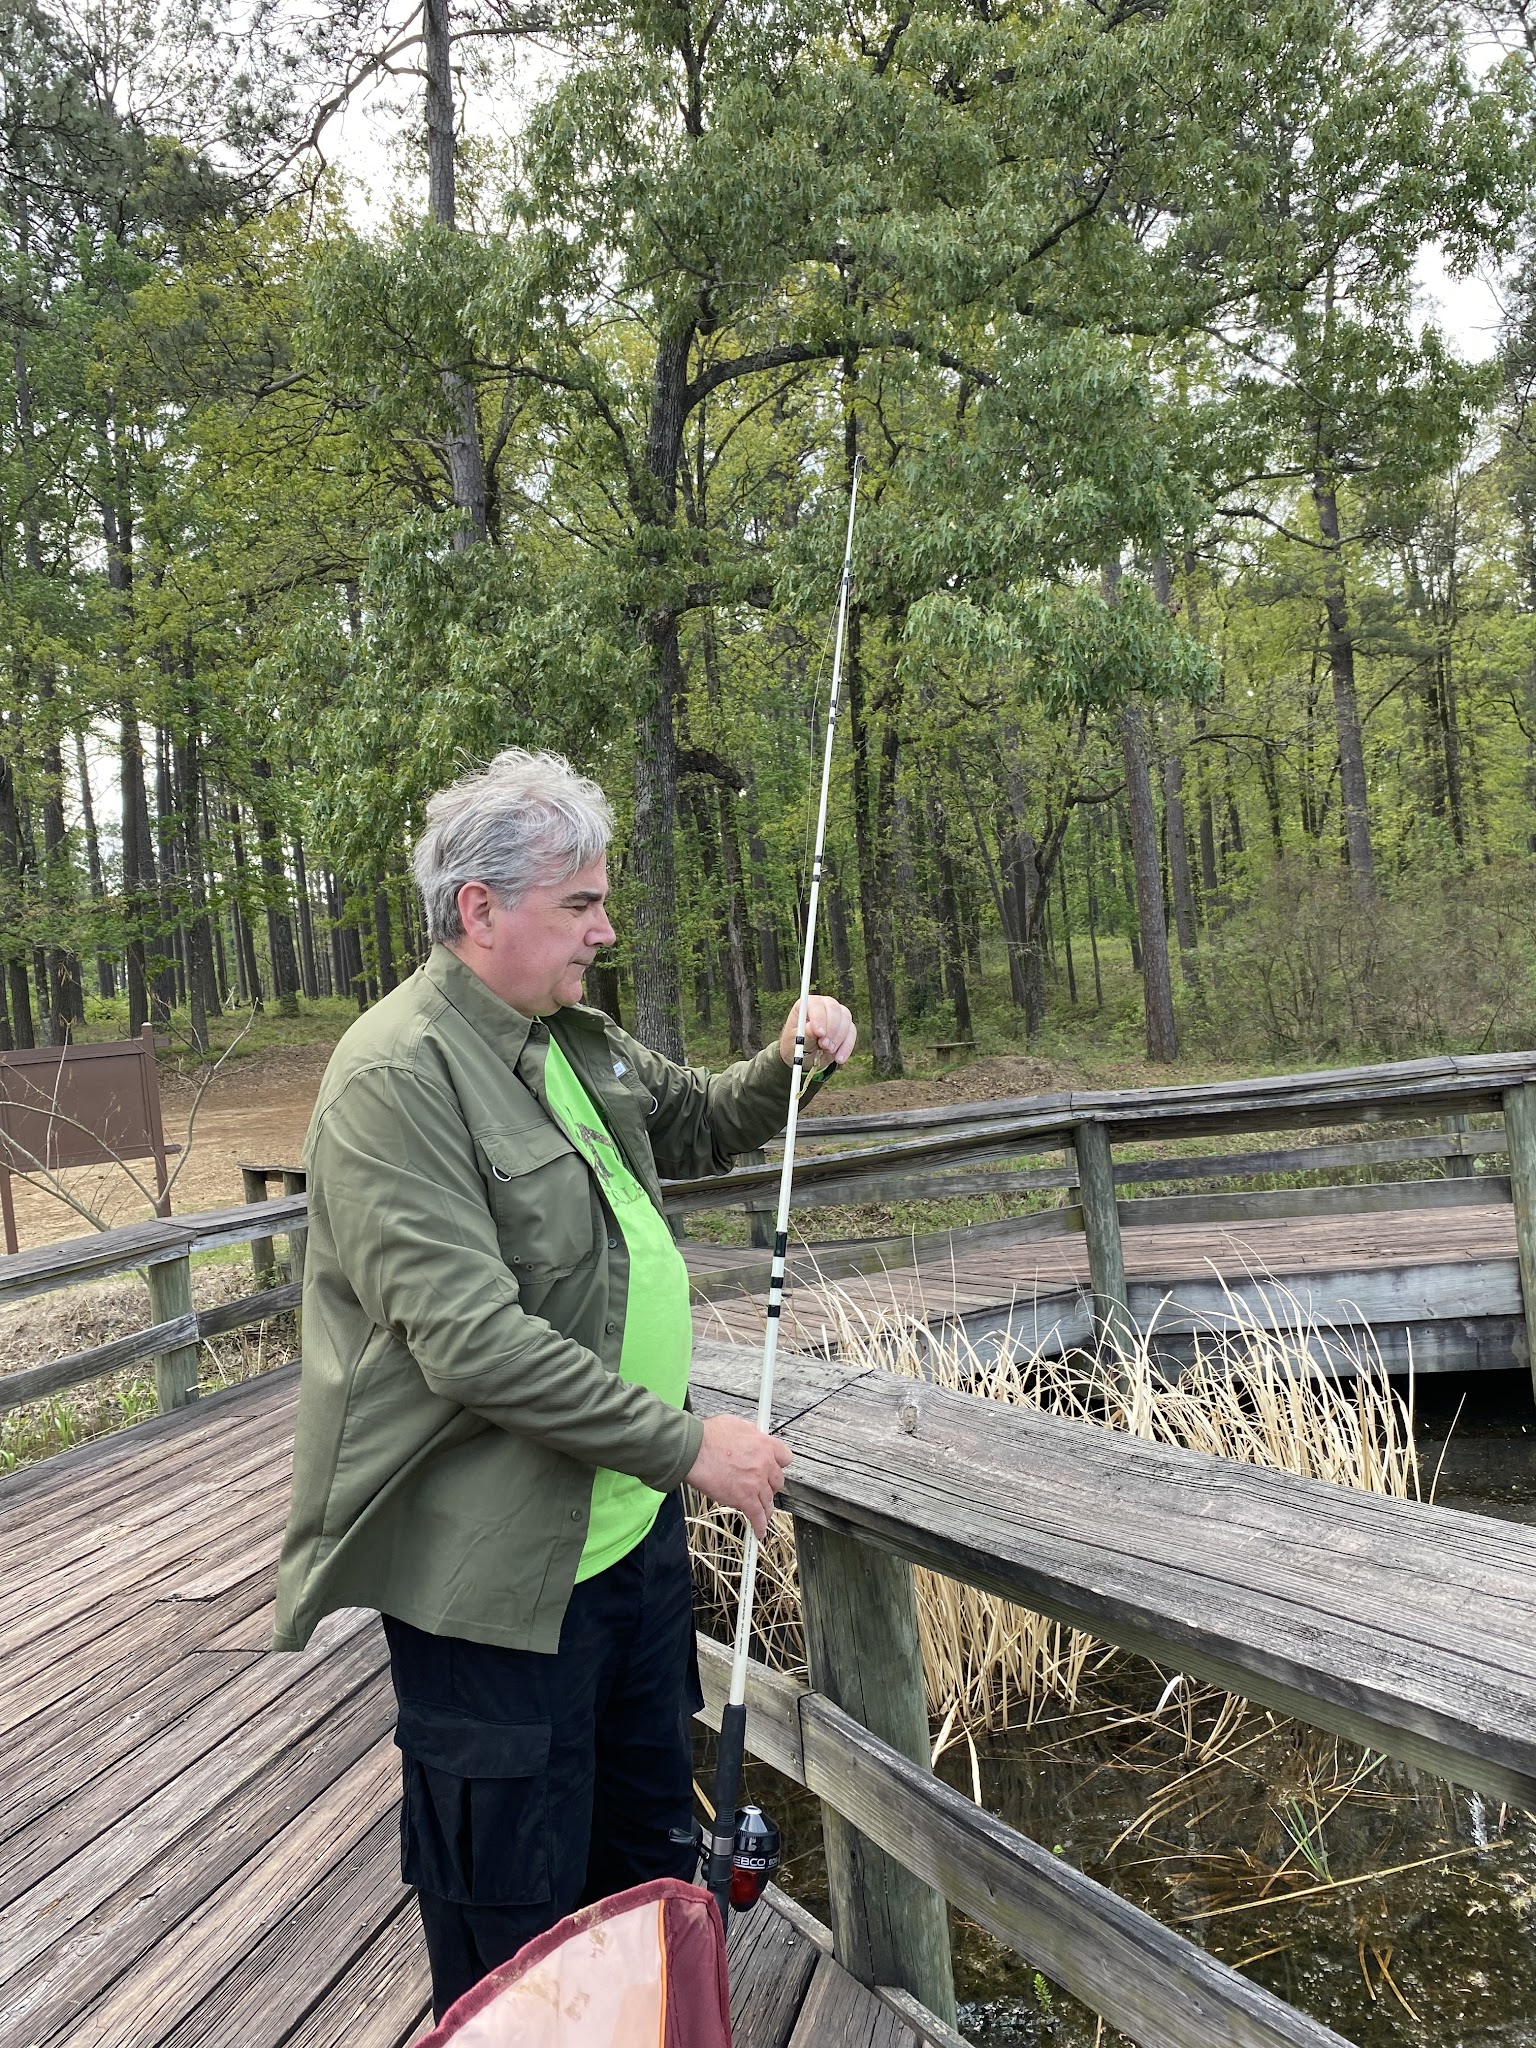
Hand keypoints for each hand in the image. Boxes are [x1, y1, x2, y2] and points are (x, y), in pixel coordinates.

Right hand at [686, 1413, 791, 1537]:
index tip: (772, 1469)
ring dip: (765, 1507)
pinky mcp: (744, 1499)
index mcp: (765, 1445)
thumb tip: (754, 1435)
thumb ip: (750, 1432)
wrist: (693, 1450)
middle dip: (770, 1485)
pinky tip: (759, 1531)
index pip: (785, 1458)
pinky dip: (759, 1526)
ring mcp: (756, 1483)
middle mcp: (765, 1464)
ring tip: (763, 1513)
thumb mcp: (736, 1423)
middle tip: (762, 1488)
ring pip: (768, 1501)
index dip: (778, 1465)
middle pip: (778, 1481)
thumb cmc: (708, 1436)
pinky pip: (757, 1516)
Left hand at [778, 994, 855, 1070]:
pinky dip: (846, 1046)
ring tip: (828, 1051)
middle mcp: (824, 1005)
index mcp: (807, 1005)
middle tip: (825, 1045)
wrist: (805, 1055)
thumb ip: (805, 1035)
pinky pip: (852, 1032)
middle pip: (834, 1009)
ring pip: (845, 1019)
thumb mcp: (795, 1042)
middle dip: (831, 1029)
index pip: (816, 1005)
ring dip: (838, 1038)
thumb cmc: (796, 1044)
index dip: (819, 1018)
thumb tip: (813, 1029)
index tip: (819, 1034)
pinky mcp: (847, 1026)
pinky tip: (839, 1058)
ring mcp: (837, 1014)